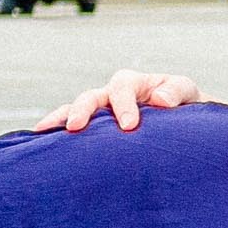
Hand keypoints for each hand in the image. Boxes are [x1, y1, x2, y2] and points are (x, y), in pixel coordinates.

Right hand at [36, 70, 201, 132]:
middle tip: (75, 127)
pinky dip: (56, 132)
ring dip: (59, 118)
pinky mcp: (94, 128)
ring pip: (74, 110)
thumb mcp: (185, 91)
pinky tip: (41, 143)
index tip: (130, 126)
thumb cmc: (183, 104)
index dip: (124, 105)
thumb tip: (159, 100)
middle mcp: (111, 94)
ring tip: (43, 131)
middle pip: (91, 97)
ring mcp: (100, 111)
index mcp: (133, 83)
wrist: (180, 121)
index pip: (123, 88)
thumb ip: (176, 91)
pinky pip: (71, 127)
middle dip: (82, 110)